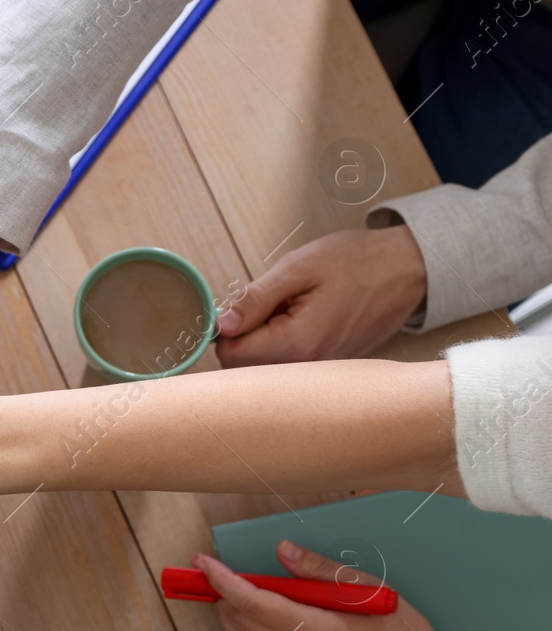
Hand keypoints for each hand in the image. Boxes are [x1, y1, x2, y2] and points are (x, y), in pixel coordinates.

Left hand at [197, 541, 450, 630]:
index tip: (203, 562)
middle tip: (213, 571)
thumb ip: (321, 570)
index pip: (251, 601)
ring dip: (230, 616)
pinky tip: (253, 618)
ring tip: (229, 591)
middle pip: (240, 622)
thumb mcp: (369, 590)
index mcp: (315, 630)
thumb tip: (284, 551)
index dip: (222, 580)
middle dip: (220, 594)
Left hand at [216, 226, 426, 366]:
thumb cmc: (356, 262)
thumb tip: (221, 324)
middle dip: (246, 335)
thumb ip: (255, 299)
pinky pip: (293, 359)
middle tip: (268, 303)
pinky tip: (307, 315)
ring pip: (270, 363)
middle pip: (248, 365)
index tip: (238, 307)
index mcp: (298, 344)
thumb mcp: (297, 269)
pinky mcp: (331, 363)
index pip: (232, 357)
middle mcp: (310, 366)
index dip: (225, 331)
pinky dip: (289, 339)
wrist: (408, 268)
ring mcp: (323, 368)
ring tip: (293, 307)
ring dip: (268, 337)